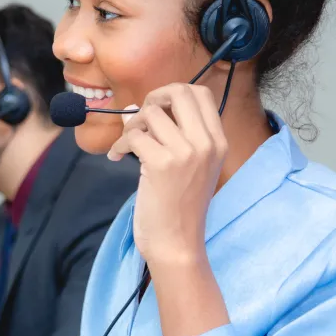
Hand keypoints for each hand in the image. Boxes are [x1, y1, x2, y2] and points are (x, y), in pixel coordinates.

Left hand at [108, 83, 227, 265]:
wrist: (176, 243)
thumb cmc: (179, 207)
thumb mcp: (192, 168)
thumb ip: (174, 135)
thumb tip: (137, 105)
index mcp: (218, 142)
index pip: (200, 93)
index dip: (173, 92)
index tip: (158, 109)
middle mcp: (206, 143)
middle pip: (178, 92)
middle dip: (153, 99)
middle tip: (141, 121)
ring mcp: (185, 152)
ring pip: (151, 113)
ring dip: (131, 126)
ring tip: (128, 147)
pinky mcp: (161, 164)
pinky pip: (133, 135)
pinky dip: (119, 145)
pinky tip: (117, 158)